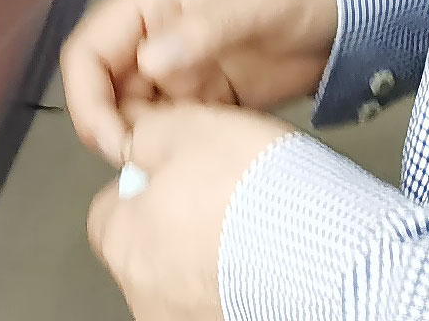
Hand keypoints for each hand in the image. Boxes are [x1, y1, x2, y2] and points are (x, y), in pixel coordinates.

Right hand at [59, 0, 339, 164]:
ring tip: (180, 165)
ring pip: (140, 116)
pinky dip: (182, 148)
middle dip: (118, 132)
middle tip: (148, 166)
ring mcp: (182, 66)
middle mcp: (156, 34)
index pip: (88, 52)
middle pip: (107, 92)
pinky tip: (204, 162)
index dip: (87, 100)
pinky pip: (178, 128)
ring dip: (150, 144)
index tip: (113, 142)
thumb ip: (202, 29)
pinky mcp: (209, 94)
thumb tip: (148, 63)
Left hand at [83, 102, 293, 320]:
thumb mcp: (184, 128)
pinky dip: (241, 274)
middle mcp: (145, 295)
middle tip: (217, 191)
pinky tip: (268, 249)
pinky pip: (225, 293)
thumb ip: (147, 136)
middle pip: (148, 246)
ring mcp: (187, 318)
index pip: (109, 211)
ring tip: (250, 220)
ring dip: (212, 250)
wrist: (319, 247)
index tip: (174, 169)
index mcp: (122, 244)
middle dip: (177, 220)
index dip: (144, 182)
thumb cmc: (249, 194)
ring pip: (188, 275)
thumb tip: (137, 142)